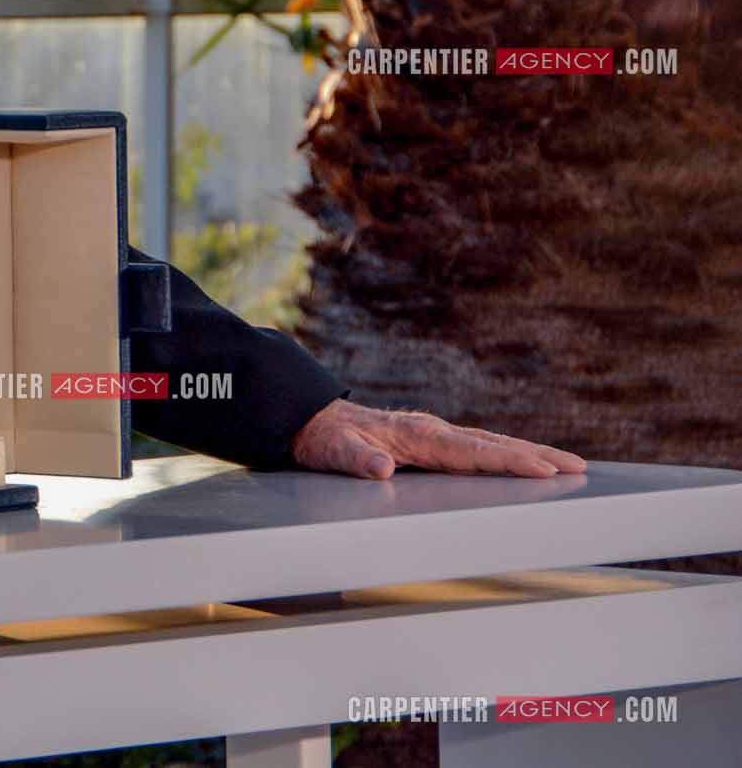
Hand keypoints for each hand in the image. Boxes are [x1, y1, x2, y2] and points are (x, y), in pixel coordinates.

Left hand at [289, 398, 587, 479]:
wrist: (312, 421)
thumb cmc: (325, 440)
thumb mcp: (334, 452)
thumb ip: (357, 460)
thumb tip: (382, 468)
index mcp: (417, 436)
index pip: (472, 452)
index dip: (509, 462)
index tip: (544, 470)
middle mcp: (432, 432)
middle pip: (493, 444)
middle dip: (537, 455)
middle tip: (579, 466)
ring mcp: (434, 435)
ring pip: (490, 444)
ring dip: (529, 453)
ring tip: (568, 464)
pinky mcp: (432, 442)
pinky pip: (477, 448)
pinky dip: (506, 454)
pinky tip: (524, 464)